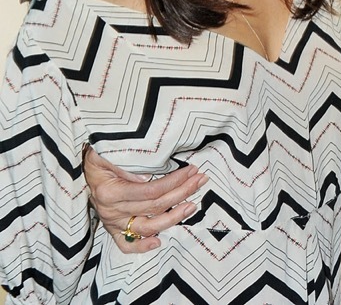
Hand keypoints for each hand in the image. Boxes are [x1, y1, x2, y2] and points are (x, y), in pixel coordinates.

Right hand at [84, 146, 206, 252]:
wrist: (80, 167)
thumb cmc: (98, 157)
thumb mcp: (109, 154)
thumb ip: (128, 165)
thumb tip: (147, 177)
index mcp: (110, 192)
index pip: (151, 191)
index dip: (174, 182)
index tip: (192, 171)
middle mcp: (111, 210)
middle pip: (155, 206)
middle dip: (182, 192)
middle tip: (200, 180)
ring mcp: (112, 222)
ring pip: (148, 227)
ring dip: (174, 217)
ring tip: (193, 204)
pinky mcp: (112, 229)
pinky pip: (125, 245)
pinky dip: (141, 246)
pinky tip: (158, 242)